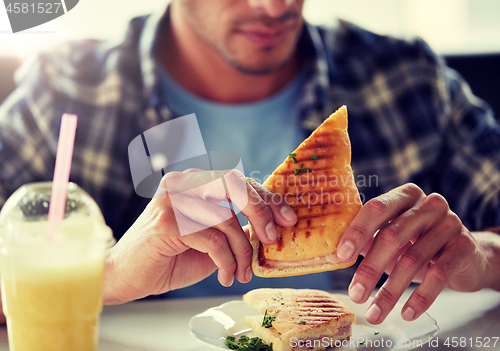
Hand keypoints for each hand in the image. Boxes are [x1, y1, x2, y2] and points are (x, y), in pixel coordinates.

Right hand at [102, 169, 296, 303]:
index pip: (238, 181)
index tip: (288, 220)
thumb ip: (236, 228)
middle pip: (234, 186)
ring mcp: (172, 199)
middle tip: (271, 240)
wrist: (128, 277)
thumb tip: (272, 227)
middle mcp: (182, 183)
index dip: (267, 199)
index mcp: (194, 182)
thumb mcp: (212, 240)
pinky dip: (225, 261)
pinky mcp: (166, 221)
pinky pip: (212, 240)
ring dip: (241, 251)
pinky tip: (225, 275)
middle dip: (261, 212)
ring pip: (226, 219)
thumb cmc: (171, 257)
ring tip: (242, 273)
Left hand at [337, 183, 499, 323]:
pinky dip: (420, 297)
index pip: (376, 208)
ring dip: (390, 291)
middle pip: (392, 236)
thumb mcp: (394, 238)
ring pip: (412, 260)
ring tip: (375, 312)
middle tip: (355, 294)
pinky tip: (406, 313)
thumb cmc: (420, 244)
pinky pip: (439, 275)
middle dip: (370, 268)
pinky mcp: (464, 247)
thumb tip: (338, 254)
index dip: (357, 231)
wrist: (468, 256)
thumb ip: (369, 240)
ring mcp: (449, 224)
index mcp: (406, 196)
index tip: (341, 255)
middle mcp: (429, 205)